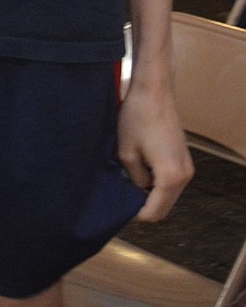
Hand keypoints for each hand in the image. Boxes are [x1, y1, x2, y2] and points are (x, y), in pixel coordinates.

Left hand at [117, 79, 192, 221]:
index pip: (155, 211)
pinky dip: (157, 183)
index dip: (138, 215)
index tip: (120, 211)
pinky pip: (171, 181)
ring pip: (169, 194)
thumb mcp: (126, 151)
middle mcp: (184, 175)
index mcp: (170, 177)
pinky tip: (139, 173)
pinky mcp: (183, 158)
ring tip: (128, 185)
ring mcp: (187, 167)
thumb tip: (136, 189)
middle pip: (165, 206)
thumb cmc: (137, 117)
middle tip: (122, 201)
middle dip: (145, 207)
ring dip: (151, 195)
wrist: (154, 91)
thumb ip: (132, 177)